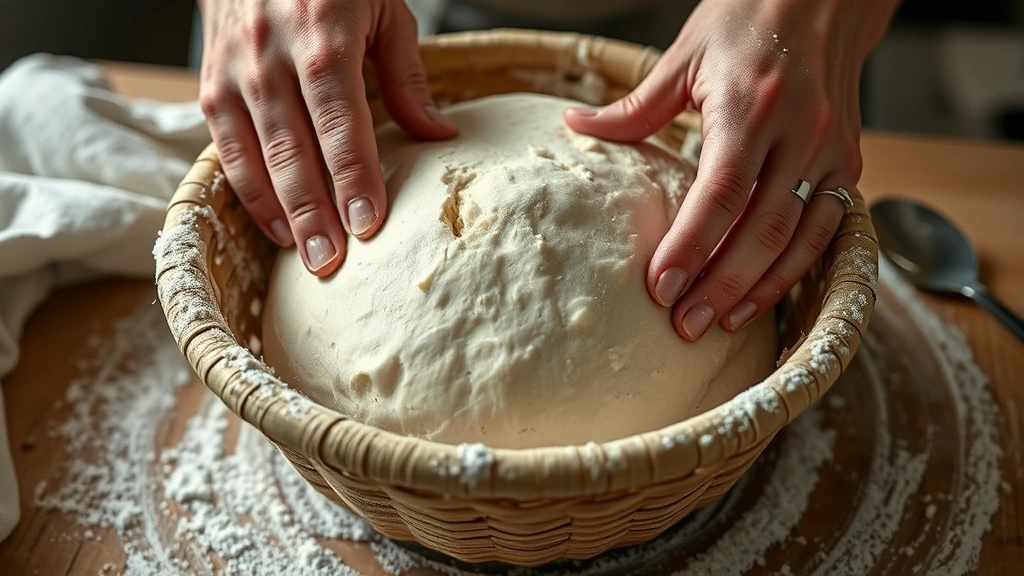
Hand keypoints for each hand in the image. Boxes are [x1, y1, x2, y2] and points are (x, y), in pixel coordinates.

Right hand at [198, 0, 456, 275]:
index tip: (369, 225)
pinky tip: (275, 226)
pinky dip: (249, 191)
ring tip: (308, 258)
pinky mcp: (211, 82)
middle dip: (315, 212)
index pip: (341, 120)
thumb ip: (406, 75)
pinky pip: (226, 148)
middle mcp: (272, 55)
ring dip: (282, 213)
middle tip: (333, 263)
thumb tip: (437, 135)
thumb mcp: (384, 8)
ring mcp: (235, 70)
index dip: (353, 176)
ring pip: (256, 155)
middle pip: (294, 148)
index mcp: (324, 35)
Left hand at [565, 0, 897, 339]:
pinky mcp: (848, 161)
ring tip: (718, 324)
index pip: (720, 193)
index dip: (691, 246)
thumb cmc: (748, 18)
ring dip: (758, 288)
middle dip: (721, 284)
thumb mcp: (685, 55)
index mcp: (749, 106)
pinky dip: (794, 269)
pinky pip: (826, 229)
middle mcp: (798, 132)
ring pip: (799, 238)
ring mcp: (830, 149)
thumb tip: (576, 126)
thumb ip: (635, 106)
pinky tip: (761, 297)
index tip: (660, 288)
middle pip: (761, 228)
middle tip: (684, 324)